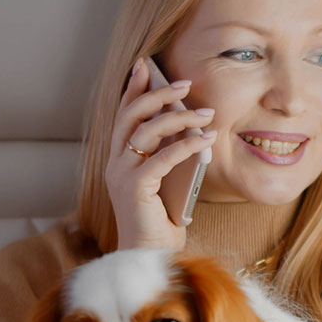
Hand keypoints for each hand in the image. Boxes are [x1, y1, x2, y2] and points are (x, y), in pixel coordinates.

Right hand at [105, 57, 216, 250]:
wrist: (151, 257)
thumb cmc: (163, 220)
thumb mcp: (168, 179)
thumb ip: (169, 153)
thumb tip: (190, 123)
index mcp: (119, 160)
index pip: (123, 115)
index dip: (132, 88)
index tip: (145, 65)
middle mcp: (115, 164)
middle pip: (130, 116)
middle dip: (157, 94)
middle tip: (184, 83)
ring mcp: (121, 175)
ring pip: (146, 132)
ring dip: (178, 117)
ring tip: (206, 112)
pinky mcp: (135, 188)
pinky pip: (163, 157)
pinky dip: (187, 144)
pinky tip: (207, 137)